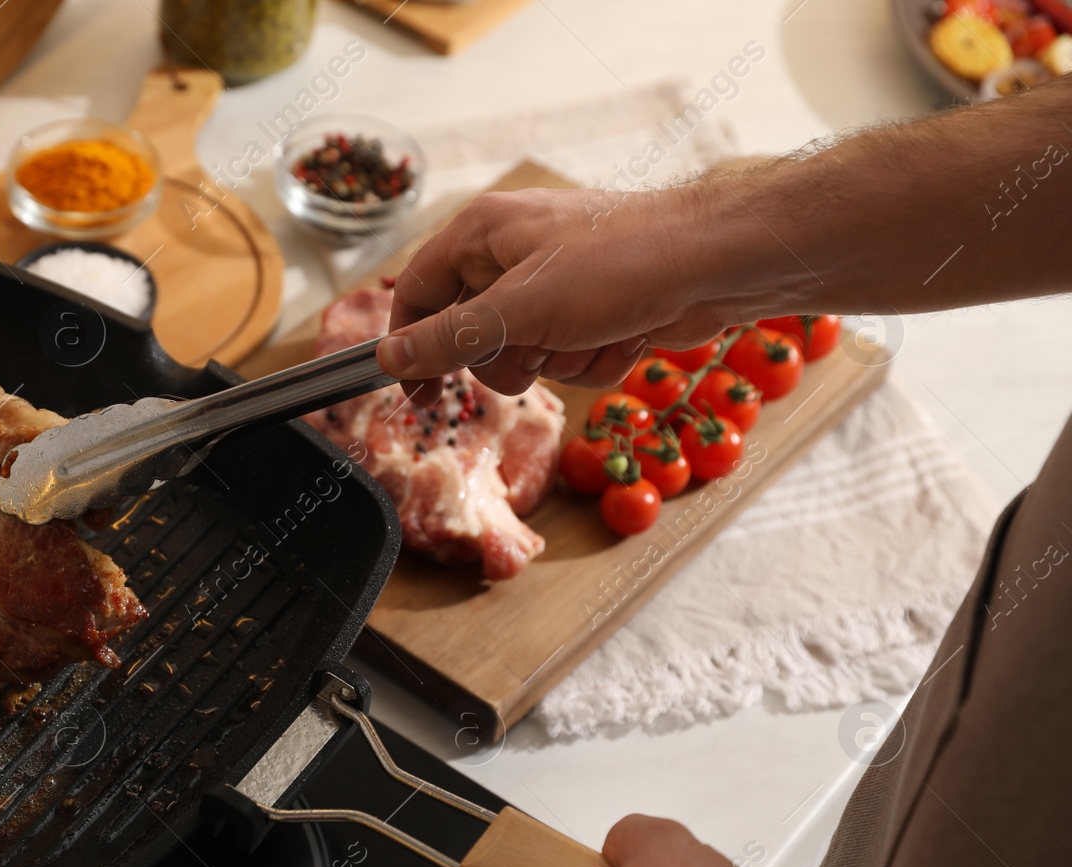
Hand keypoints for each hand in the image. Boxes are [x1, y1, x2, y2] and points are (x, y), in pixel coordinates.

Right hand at [379, 187, 730, 401]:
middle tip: (540, 346)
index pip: (416, 291)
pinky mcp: (592, 308)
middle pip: (472, 335)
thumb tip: (389, 358)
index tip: (416, 395)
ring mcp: (554, 282)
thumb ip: (449, 338)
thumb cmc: (618, 266)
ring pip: (523, 355)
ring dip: (561, 361)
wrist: (717, 264)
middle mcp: (512, 252)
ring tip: (596, 334)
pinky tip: (626, 335)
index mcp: (482, 232)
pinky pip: (567, 357)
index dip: (409, 344)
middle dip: (512, 357)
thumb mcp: (520, 310)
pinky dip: (594, 359)